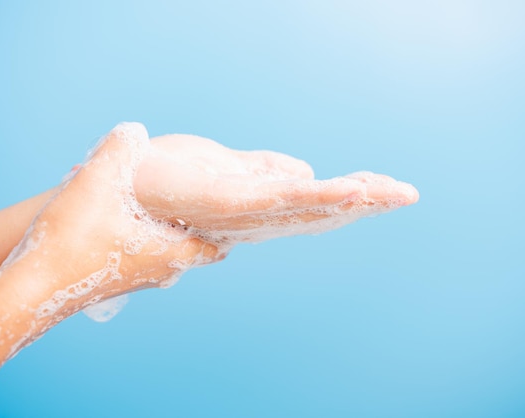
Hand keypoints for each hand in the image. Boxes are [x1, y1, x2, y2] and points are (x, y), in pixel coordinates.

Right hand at [1, 123, 222, 323]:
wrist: (30, 289)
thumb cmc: (71, 240)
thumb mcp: (98, 181)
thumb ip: (120, 149)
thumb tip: (134, 131)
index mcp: (173, 253)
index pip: (218, 246)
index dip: (225, 226)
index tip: (222, 206)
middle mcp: (160, 271)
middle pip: (195, 248)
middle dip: (195, 224)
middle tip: (190, 198)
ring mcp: (136, 279)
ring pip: (166, 253)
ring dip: (165, 230)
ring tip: (154, 203)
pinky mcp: (113, 282)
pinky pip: (141, 257)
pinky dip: (142, 239)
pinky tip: (119, 218)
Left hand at [134, 134, 418, 242]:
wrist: (116, 184)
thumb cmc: (165, 178)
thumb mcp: (226, 167)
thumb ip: (265, 169)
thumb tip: (306, 171)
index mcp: (256, 209)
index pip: (314, 204)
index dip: (352, 200)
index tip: (389, 190)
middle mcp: (253, 218)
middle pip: (318, 211)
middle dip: (365, 203)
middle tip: (408, 194)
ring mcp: (239, 213)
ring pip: (305, 207)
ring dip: (350, 201)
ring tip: (392, 192)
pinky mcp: (222, 201)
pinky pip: (273, 201)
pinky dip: (312, 197)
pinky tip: (343, 191)